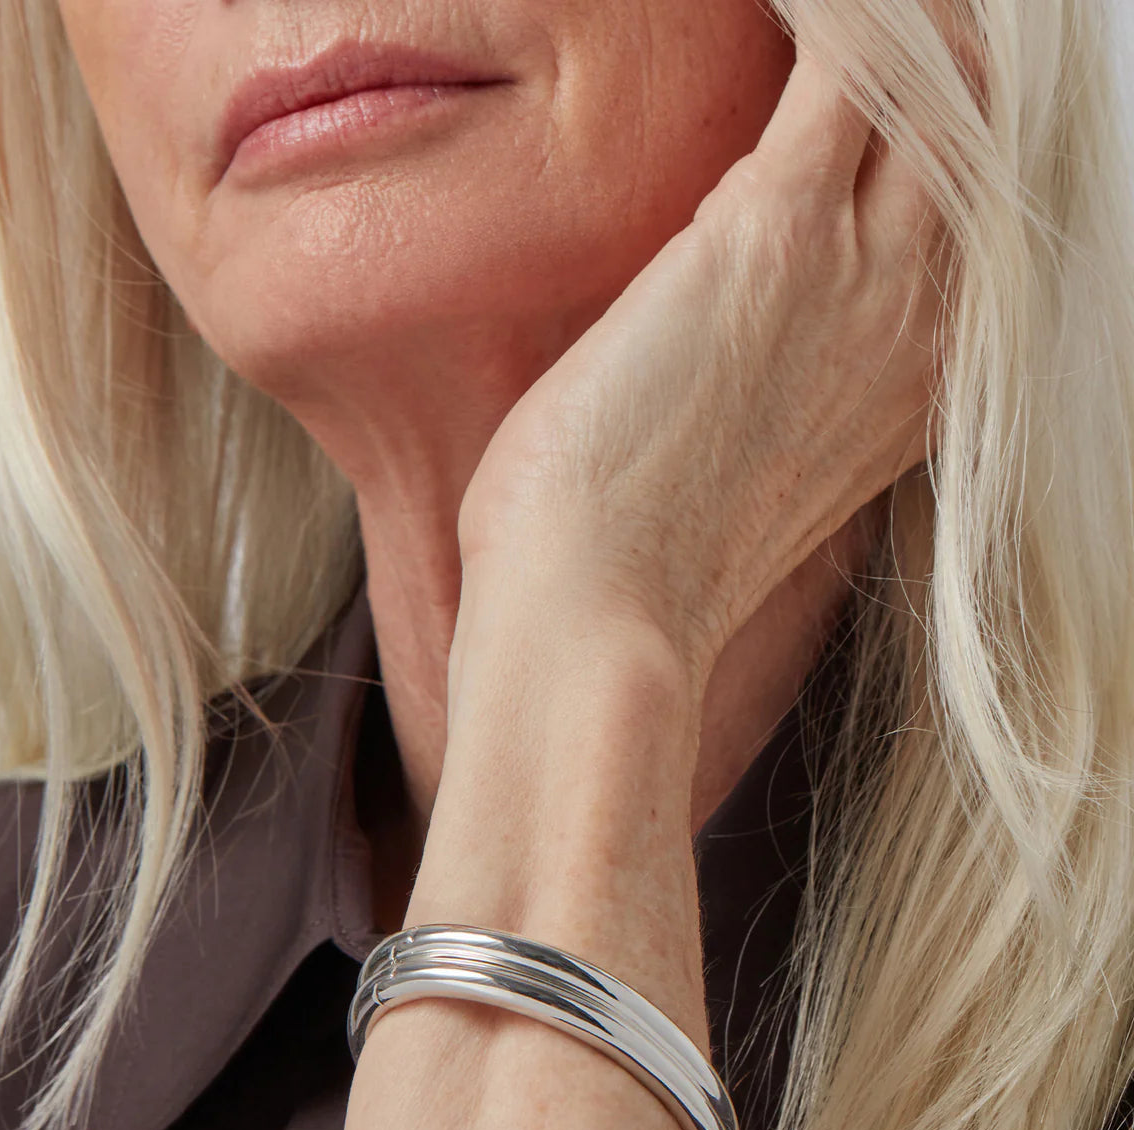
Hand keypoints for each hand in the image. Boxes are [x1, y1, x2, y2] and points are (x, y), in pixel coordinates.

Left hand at [456, 44, 951, 690]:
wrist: (601, 620)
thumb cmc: (635, 558)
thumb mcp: (741, 465)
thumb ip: (773, 380)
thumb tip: (717, 325)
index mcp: (910, 383)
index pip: (960, 212)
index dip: (927, 135)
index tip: (874, 96)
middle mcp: (919, 321)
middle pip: (976, 131)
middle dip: (929, 60)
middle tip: (854, 31)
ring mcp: (867, 273)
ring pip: (934, 81)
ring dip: (885, 24)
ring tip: (816, 10)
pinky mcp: (780, 231)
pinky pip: (848, 60)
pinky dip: (827, 14)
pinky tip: (783, 3)